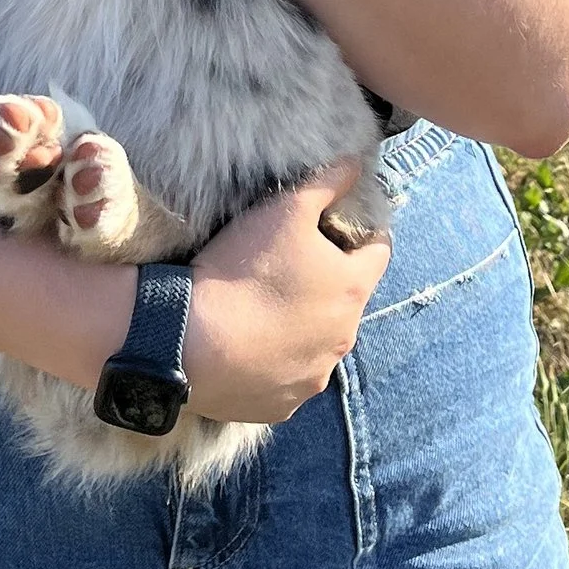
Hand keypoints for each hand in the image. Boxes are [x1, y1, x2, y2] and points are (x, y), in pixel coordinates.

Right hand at [181, 160, 390, 424]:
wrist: (190, 343)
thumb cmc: (244, 269)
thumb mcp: (286, 209)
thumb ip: (327, 182)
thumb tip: (357, 162)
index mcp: (352, 290)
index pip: (379, 251)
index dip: (360, 232)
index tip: (336, 225)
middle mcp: (344, 339)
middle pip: (345, 300)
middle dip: (325, 282)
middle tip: (287, 265)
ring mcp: (314, 377)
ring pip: (317, 343)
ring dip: (300, 326)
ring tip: (261, 308)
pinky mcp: (281, 405)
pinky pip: (286, 377)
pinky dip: (274, 361)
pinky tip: (245, 345)